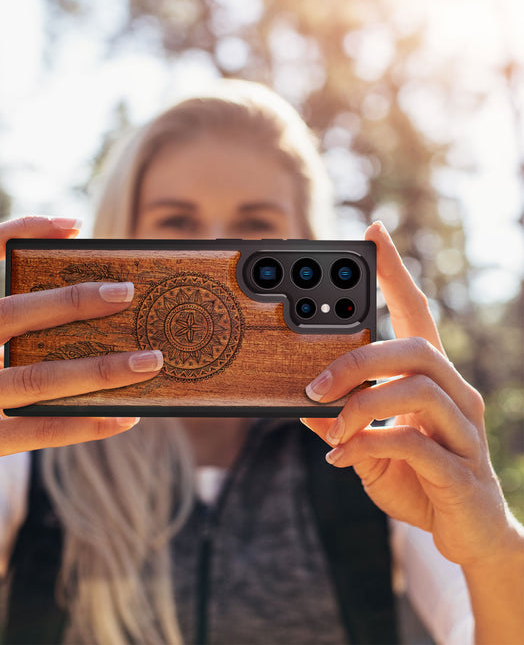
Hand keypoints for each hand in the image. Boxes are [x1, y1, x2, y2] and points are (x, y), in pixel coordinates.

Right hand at [0, 216, 162, 534]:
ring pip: (29, 378)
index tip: (72, 224)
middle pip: (6, 314)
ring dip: (97, 369)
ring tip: (147, 361)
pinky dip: (84, 423)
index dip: (16, 230)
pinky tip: (124, 418)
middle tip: (126, 294)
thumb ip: (10, 342)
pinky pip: (34, 432)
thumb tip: (96, 317)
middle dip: (71, 300)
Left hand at [301, 221, 519, 568]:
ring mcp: (464, 431)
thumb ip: (341, 423)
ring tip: (331, 427)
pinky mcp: (461, 470)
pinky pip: (413, 442)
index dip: (396, 273)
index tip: (373, 233)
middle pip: (414, 348)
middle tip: (313, 387)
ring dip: (361, 404)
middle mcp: (455, 394)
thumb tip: (301, 405)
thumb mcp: (368, 446)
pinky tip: (344, 458)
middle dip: (358, 360)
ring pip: (417, 388)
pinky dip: (370, 444)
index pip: (417, 313)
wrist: (467, 535)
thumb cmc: (417, 479)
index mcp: (432, 380)